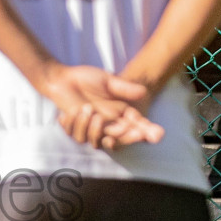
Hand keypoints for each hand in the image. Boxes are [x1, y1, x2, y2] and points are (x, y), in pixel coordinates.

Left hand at [40, 64, 163, 149]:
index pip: (137, 126)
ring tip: (88, 108)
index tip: (157, 135)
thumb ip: (124, 88)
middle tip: (133, 133)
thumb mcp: (108, 81)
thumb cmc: (87, 79)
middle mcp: (108, 125)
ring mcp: (91, 130)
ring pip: (97, 142)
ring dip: (93, 128)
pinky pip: (78, 136)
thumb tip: (143, 92)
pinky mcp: (75, 130)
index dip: (147, 131)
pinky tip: (70, 112)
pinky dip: (75, 123)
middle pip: (121, 140)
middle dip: (128, 139)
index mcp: (120, 114)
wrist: (63, 78)